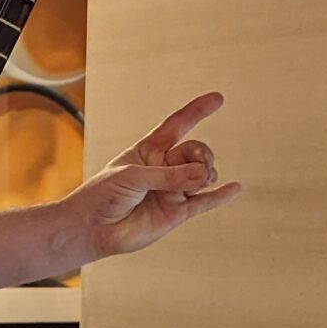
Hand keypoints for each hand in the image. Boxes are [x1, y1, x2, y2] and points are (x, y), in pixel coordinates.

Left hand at [57, 91, 240, 261]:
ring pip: (202, 176)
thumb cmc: (102, 195)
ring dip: (206, 175)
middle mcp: (163, 169)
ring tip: (200, 181)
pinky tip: (235, 189)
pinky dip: (220, 196)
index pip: (176, 125)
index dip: (196, 112)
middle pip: (195, 153)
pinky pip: (203, 203)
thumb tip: (203, 174)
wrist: (92, 228)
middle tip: (199, 167)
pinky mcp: (176, 213)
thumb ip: (168, 176)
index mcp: (148, 151)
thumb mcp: (132, 177)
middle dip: (202, 155)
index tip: (217, 99)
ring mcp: (171, 190)